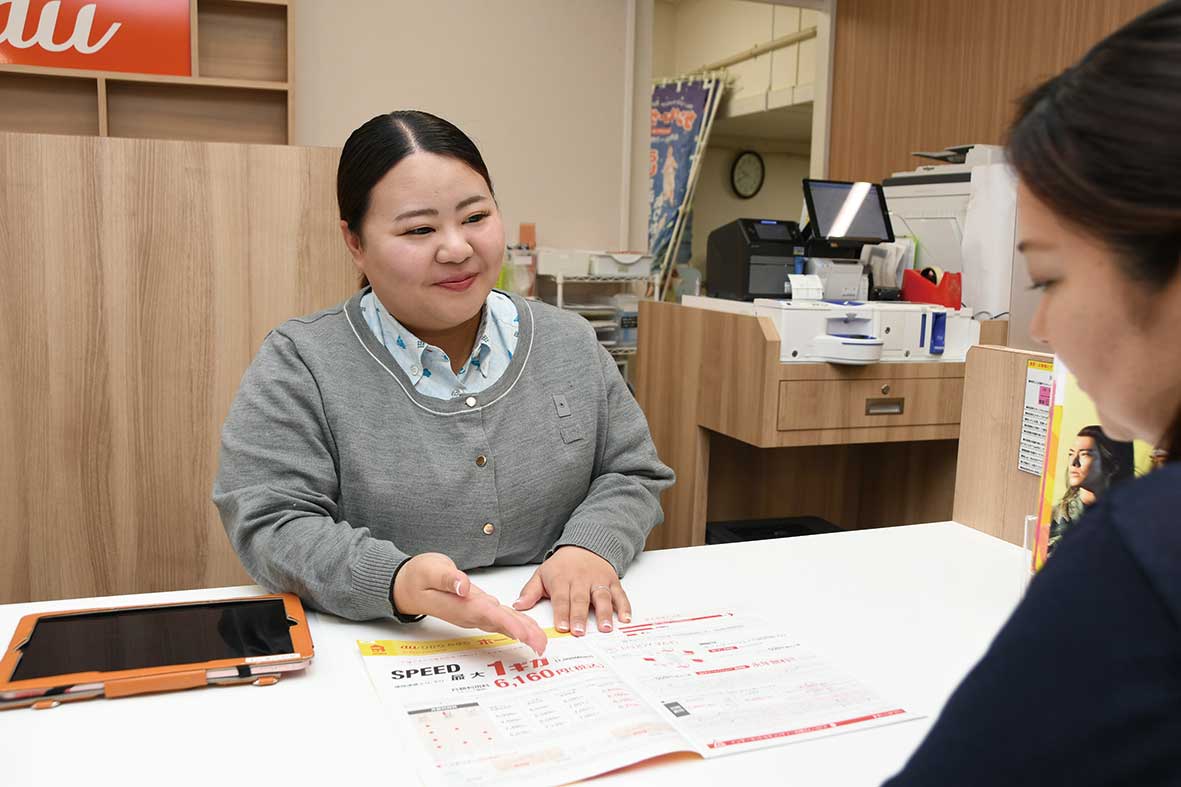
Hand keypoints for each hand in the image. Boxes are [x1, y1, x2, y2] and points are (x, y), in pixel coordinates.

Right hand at [393, 553, 547, 655]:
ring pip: (502, 625)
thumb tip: (464, 586)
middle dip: (523, 635)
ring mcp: (472, 615)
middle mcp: (469, 613)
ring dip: (523, 633)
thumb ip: (448, 579)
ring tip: (541, 643)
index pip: (488, 615)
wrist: (407, 587)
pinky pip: (499, 621)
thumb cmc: (418, 577)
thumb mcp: (430, 570)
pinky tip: (527, 630)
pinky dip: (515, 626)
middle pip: (500, 625)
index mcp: (461, 604)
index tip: (524, 634)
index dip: (508, 624)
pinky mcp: (476, 611)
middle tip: (542, 646)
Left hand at [512, 546, 630, 635]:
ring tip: (605, 628)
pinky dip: (624, 606)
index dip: (562, 612)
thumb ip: (531, 591)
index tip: (562, 627)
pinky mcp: (612, 582)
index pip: (561, 598)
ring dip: (604, 613)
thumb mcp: (542, 574)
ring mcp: (598, 581)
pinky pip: (620, 594)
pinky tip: (625, 618)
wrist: (585, 545)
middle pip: (580, 599)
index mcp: (562, 579)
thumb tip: (518, 606)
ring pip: (602, 597)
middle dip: (580, 615)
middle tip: (579, 632)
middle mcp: (581, 579)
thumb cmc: (562, 565)